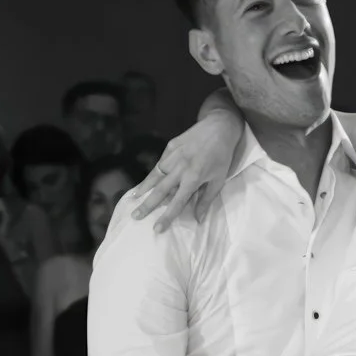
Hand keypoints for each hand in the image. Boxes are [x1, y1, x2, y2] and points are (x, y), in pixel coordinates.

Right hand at [130, 106, 242, 230]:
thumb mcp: (218, 180)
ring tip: (134, 198)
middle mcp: (180, 168)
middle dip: (147, 205)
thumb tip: (198, 220)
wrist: (219, 127)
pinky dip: (152, 173)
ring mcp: (173, 155)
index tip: (156, 228)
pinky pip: (160, 163)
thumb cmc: (222, 157)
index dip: (166, 217)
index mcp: (193, 178)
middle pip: (160, 190)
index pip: (177, 202)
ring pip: (155, 175)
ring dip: (144, 188)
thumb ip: (206, 200)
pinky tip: (146, 181)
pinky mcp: (170, 146)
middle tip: (135, 216)